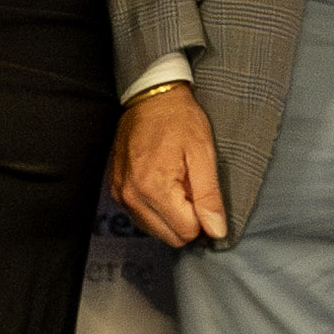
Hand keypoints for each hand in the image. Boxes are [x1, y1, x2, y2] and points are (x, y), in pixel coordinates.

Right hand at [108, 88, 228, 247]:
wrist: (150, 96)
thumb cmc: (179, 119)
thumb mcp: (203, 154)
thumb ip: (209, 196)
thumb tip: (216, 231)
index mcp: (153, 188)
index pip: (187, 231)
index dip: (202, 215)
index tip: (201, 189)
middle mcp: (131, 196)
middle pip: (170, 237)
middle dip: (187, 218)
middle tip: (191, 186)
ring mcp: (121, 194)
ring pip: (155, 230)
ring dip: (171, 215)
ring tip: (177, 182)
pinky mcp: (117, 190)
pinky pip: (142, 217)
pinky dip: (157, 208)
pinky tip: (164, 183)